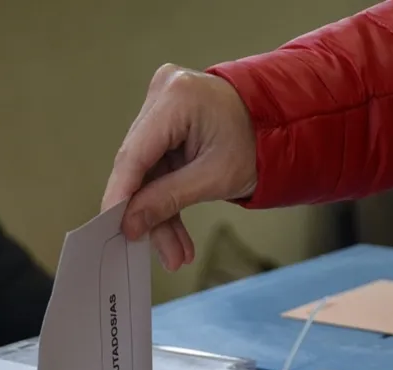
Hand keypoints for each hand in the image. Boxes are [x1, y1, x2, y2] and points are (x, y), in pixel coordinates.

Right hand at [103, 64, 257, 270]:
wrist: (279, 125)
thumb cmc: (258, 142)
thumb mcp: (215, 178)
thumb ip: (168, 200)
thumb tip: (130, 223)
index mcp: (178, 97)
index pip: (136, 153)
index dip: (121, 194)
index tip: (113, 226)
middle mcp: (163, 92)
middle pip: (139, 165)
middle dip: (149, 213)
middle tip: (161, 252)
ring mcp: (163, 105)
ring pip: (147, 171)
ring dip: (160, 213)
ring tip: (176, 253)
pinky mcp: (165, 122)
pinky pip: (157, 165)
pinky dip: (166, 198)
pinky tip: (175, 235)